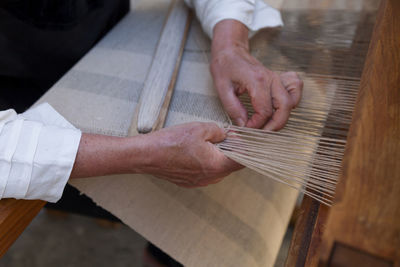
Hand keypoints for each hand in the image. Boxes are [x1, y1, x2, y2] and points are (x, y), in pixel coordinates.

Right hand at [71, 122, 240, 186]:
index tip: (246, 139)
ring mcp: (199, 182)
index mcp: (217, 166)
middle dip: (230, 150)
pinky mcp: (189, 182)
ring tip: (206, 141)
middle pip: (230, 164)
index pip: (243, 161)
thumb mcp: (200, 128)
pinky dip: (205, 161)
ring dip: (217, 155)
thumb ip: (220, 132)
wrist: (146, 156)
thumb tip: (228, 136)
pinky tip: (195, 150)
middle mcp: (211, 178)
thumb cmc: (171, 142)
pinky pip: (205, 171)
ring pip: (217, 168)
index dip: (247, 148)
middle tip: (224, 135)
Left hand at [211, 20, 302, 129]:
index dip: (257, 125)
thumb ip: (233, 109)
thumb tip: (243, 125)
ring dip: (284, 116)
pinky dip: (293, 100)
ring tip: (270, 123)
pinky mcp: (279, 78)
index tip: (246, 128)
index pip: (264, 111)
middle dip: (274, 125)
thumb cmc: (225, 66)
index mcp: (257, 81)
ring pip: (292, 100)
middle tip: (261, 133)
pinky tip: (280, 107)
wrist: (230, 50)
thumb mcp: (222, 89)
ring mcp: (277, 78)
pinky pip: (295, 89)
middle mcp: (271, 79)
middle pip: (284, 107)